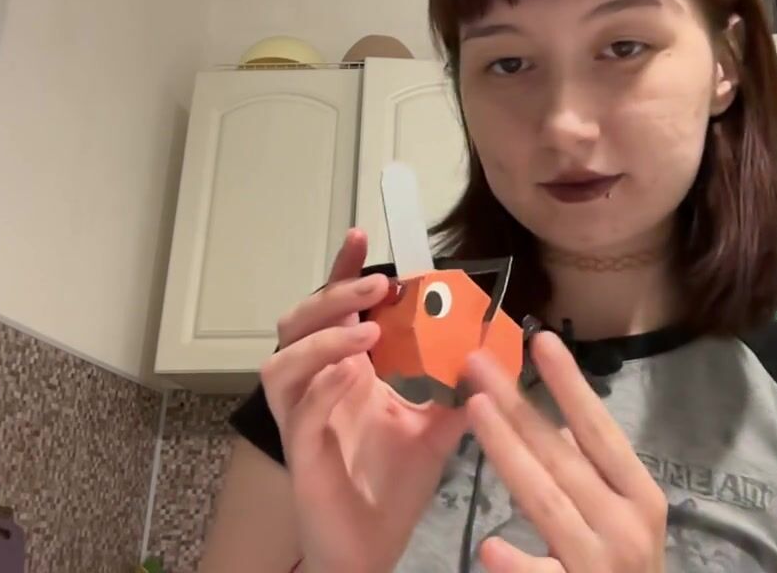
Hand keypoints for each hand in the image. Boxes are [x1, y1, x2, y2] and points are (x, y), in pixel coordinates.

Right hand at [261, 229, 467, 572]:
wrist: (372, 547)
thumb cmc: (392, 486)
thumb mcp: (436, 429)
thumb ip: (457, 391)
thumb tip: (492, 353)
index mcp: (345, 372)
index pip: (336, 309)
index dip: (343, 270)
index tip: (364, 235)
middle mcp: (316, 387)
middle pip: (301, 322)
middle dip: (336, 294)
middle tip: (379, 285)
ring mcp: (302, 419)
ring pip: (284, 361)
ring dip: (324, 338)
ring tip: (366, 332)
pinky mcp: (300, 454)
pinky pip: (299, 411)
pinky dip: (320, 386)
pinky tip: (350, 374)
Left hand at [463, 330, 667, 572]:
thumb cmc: (628, 571)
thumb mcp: (626, 521)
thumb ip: (595, 478)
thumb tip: (565, 423)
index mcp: (639, 498)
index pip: (600, 432)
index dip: (570, 386)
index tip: (540, 341)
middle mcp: (626, 526)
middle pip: (563, 456)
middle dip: (519, 404)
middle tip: (478, 361)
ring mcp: (601, 564)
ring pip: (547, 501)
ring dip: (510, 452)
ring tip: (475, 409)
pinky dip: (520, 566)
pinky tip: (491, 547)